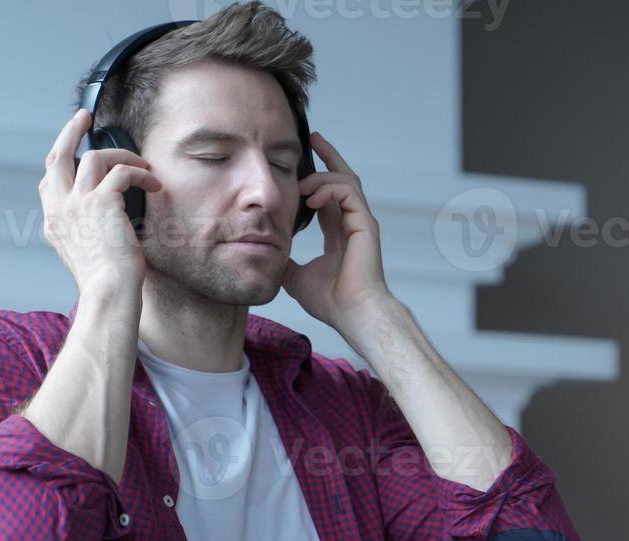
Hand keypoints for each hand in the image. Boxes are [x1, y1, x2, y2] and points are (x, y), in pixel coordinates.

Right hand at [39, 108, 162, 296]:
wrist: (109, 293)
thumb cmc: (107, 282)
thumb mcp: (87, 254)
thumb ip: (87, 231)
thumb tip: (104, 219)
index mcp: (54, 222)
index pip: (49, 180)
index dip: (61, 160)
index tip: (74, 149)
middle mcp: (60, 209)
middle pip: (57, 156)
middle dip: (70, 131)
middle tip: (85, 116)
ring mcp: (77, 204)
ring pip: (94, 157)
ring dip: (122, 156)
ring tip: (143, 166)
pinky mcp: (101, 202)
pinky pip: (122, 172)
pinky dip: (140, 174)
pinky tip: (154, 184)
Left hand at [281, 132, 391, 333]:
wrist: (352, 314)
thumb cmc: (331, 301)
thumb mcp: (295, 276)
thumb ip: (284, 260)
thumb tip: (263, 254)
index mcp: (338, 234)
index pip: (328, 196)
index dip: (316, 179)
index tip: (302, 164)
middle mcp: (351, 224)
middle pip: (342, 178)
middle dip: (328, 156)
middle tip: (312, 138)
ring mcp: (360, 223)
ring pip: (345, 181)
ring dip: (322, 176)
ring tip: (302, 183)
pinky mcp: (365, 224)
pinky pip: (348, 192)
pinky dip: (329, 188)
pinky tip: (311, 197)